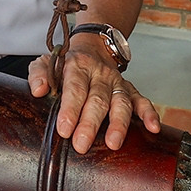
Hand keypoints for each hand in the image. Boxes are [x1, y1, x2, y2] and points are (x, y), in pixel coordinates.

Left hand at [28, 37, 160, 154]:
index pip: (75, 87)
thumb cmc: (66, 63)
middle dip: (90, 123)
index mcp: (77, 66)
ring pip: (121, 102)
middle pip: (97, 99)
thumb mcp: (47, 61)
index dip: (70, 108)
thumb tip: (38, 91)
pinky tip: (153, 127)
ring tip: (113, 143)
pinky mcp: (130, 89)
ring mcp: (116, 82)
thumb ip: (39, 74)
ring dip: (118, 123)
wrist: (93, 46)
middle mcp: (99, 73)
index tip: (64, 129)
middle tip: (82, 144)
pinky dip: (149, 113)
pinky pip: (141, 100)